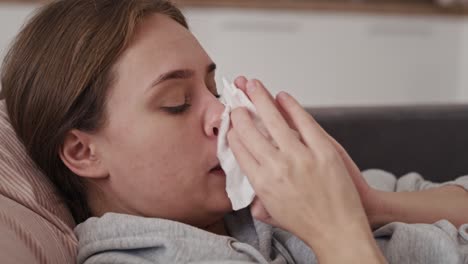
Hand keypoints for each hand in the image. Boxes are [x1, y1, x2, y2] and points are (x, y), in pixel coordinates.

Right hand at [228, 78, 372, 246]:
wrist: (339, 231)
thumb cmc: (309, 224)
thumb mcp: (274, 215)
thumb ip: (258, 202)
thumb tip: (249, 194)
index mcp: (262, 183)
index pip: (240, 149)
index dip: (233, 132)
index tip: (232, 123)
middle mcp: (277, 168)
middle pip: (250, 131)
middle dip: (241, 112)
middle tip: (238, 101)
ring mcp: (301, 157)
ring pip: (274, 120)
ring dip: (261, 98)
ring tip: (252, 85)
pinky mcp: (323, 151)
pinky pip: (304, 122)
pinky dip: (292, 107)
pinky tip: (282, 97)